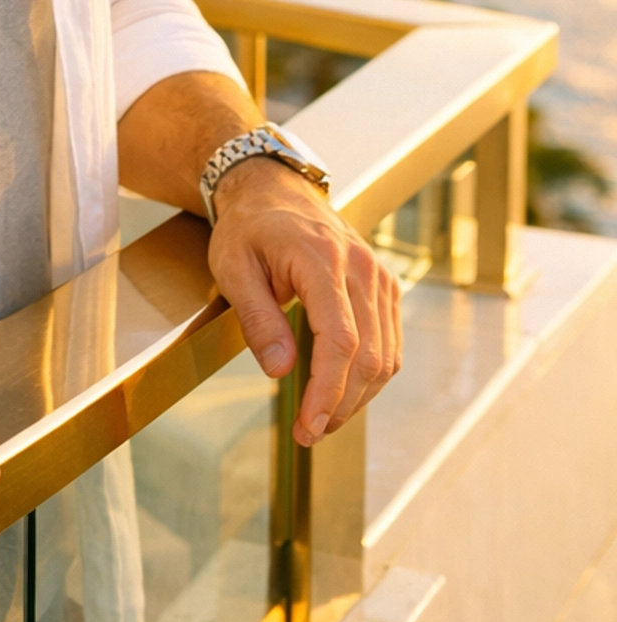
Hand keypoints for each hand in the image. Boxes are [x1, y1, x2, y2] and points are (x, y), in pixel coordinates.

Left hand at [206, 158, 401, 444]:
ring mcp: (379, 276)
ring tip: (322, 418)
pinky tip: (343, 389)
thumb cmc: (249, 228)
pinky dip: (371, 374)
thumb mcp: (233, 269)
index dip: (328, 392)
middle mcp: (361, 268)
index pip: (340, 341)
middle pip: (368, 354)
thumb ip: (258, 319)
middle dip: (341, 404)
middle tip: (308, 432)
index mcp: (322, 260)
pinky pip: (389, 341)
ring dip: (358, 396)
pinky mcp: (385, 285)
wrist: (273, 189)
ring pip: (386, 354)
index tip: (309, 426)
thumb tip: (281, 371)